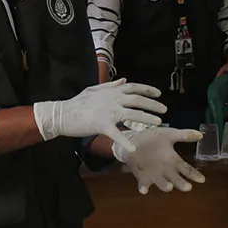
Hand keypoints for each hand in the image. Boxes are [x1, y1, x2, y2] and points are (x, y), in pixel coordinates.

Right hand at [33, 79, 166, 152]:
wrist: (63, 113)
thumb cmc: (78, 102)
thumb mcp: (94, 89)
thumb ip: (110, 85)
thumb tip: (123, 80)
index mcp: (111, 91)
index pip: (134, 87)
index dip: (148, 89)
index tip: (159, 93)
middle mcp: (112, 99)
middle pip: (138, 100)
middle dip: (153, 105)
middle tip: (164, 110)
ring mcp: (108, 112)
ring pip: (132, 114)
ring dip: (147, 119)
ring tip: (158, 123)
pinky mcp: (102, 125)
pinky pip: (117, 134)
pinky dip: (125, 141)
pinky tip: (133, 148)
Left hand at [111, 127, 205, 193]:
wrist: (132, 141)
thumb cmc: (152, 138)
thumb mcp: (169, 134)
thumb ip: (184, 135)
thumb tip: (201, 134)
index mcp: (173, 160)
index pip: (187, 170)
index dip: (194, 175)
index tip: (202, 180)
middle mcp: (166, 171)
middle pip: (177, 179)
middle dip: (182, 184)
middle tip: (188, 187)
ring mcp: (154, 175)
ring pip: (162, 184)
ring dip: (165, 186)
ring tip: (170, 186)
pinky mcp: (142, 178)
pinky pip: (143, 184)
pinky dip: (144, 187)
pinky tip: (144, 189)